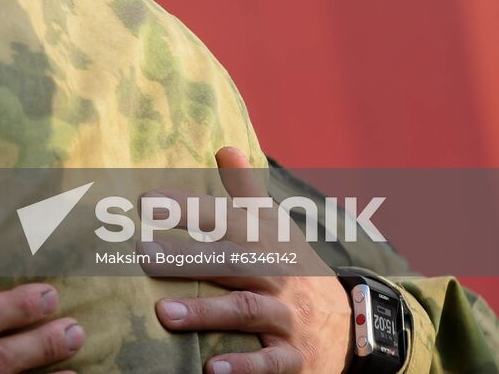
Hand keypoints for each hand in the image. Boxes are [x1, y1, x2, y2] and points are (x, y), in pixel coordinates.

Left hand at [152, 147, 350, 373]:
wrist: (356, 323)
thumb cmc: (295, 267)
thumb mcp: (277, 228)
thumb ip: (247, 191)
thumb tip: (224, 147)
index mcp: (268, 241)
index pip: (227, 219)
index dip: (190, 209)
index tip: (148, 202)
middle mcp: (278, 275)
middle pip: (231, 262)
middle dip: (187, 258)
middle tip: (142, 253)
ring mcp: (289, 317)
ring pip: (247, 311)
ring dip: (206, 312)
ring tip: (164, 314)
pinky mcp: (297, 357)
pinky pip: (272, 362)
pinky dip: (245, 366)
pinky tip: (213, 370)